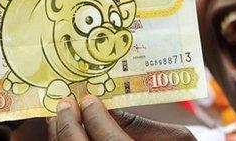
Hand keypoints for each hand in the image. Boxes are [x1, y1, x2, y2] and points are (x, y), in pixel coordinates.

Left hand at [47, 95, 195, 140]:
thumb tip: (111, 108)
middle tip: (64, 104)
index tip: (87, 99)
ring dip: (61, 136)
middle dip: (68, 125)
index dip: (94, 117)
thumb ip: (142, 125)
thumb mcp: (176, 138)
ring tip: (59, 118)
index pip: (109, 140)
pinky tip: (66, 136)